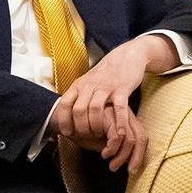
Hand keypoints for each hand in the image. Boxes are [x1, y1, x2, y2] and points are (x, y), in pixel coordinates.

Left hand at [53, 45, 151, 172]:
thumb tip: (65, 113)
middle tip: (86, 137)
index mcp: (79, 85)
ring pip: (95, 109)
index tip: (67, 132)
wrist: (127, 56)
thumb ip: (77, 95)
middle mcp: (90, 86)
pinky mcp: (122, 89)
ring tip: (99, 134)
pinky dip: (118, 123)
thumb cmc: (106, 73)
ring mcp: (106, 87)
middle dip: (81, 127)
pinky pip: (119, 108)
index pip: (65, 103)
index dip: (64, 120)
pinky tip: (119, 133)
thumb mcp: (87, 81)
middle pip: (79, 110)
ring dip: (96, 126)